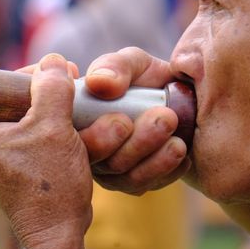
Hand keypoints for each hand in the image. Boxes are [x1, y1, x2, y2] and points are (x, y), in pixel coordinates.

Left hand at [0, 54, 91, 248]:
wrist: (60, 229)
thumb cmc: (48, 186)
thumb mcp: (51, 128)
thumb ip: (51, 89)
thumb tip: (53, 61)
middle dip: (15, 84)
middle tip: (46, 76)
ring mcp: (0, 153)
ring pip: (11, 111)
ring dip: (35, 99)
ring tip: (61, 91)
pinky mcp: (18, 160)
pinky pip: (26, 127)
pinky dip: (43, 117)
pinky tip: (64, 113)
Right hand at [79, 47, 190, 194]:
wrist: (181, 97)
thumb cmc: (148, 77)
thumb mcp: (133, 63)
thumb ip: (115, 66)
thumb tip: (99, 83)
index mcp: (74, 116)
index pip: (68, 138)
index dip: (93, 137)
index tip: (124, 123)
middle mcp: (82, 145)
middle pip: (96, 162)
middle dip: (132, 146)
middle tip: (164, 119)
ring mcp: (105, 168)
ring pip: (120, 177)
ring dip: (152, 158)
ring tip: (177, 138)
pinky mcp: (129, 181)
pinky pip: (141, 185)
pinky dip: (163, 171)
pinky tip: (180, 152)